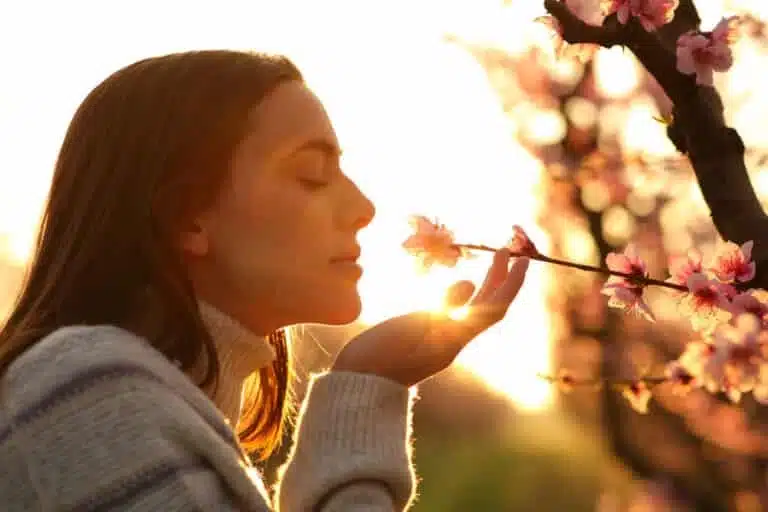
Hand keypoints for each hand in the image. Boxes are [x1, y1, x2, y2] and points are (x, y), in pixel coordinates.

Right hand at [332, 249, 528, 386]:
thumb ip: (444, 308)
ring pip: (473, 308)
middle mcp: (453, 339)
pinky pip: (454, 312)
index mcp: (455, 338)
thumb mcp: (414, 328)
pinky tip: (456, 285)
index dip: (512, 283)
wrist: (358, 385)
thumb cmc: (382, 356)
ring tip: (492, 260)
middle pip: (487, 306)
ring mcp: (439, 339)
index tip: (523, 259)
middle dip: (500, 277)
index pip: (495, 308)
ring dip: (486, 283)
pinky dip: (461, 294)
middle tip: (505, 250)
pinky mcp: (423, 338)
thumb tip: (469, 283)